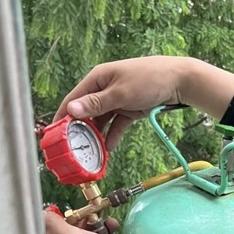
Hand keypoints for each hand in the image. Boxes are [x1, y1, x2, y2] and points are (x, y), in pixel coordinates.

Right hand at [53, 56, 233, 150]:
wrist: (179, 80)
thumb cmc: (149, 79)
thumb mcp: (121, 93)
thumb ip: (96, 104)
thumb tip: (71, 111)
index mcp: (97, 79)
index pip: (73, 100)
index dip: (62, 117)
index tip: (53, 136)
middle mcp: (104, 88)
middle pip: (86, 112)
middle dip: (79, 131)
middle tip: (72, 150)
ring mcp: (117, 99)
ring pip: (101, 121)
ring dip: (96, 136)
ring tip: (90, 155)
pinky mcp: (129, 108)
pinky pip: (116, 124)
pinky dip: (112, 136)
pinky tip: (108, 151)